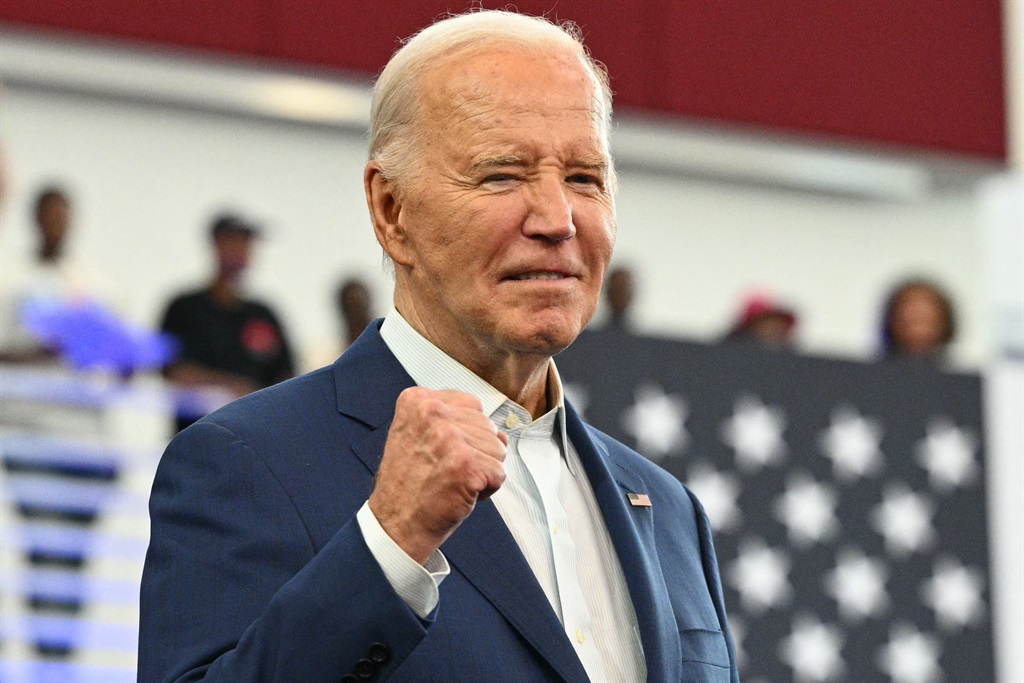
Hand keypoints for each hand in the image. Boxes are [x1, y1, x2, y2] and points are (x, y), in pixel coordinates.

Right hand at [369, 387, 508, 563]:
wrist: (395, 524)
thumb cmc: (408, 485)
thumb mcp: (420, 437)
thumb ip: (457, 424)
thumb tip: (502, 434)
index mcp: (417, 400)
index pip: (471, 404)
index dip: (466, 433)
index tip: (443, 451)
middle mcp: (432, 412)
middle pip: (488, 425)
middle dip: (477, 452)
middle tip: (446, 470)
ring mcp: (449, 436)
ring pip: (498, 448)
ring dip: (482, 470)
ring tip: (452, 481)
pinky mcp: (465, 463)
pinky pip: (499, 473)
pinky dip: (487, 489)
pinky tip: (460, 493)